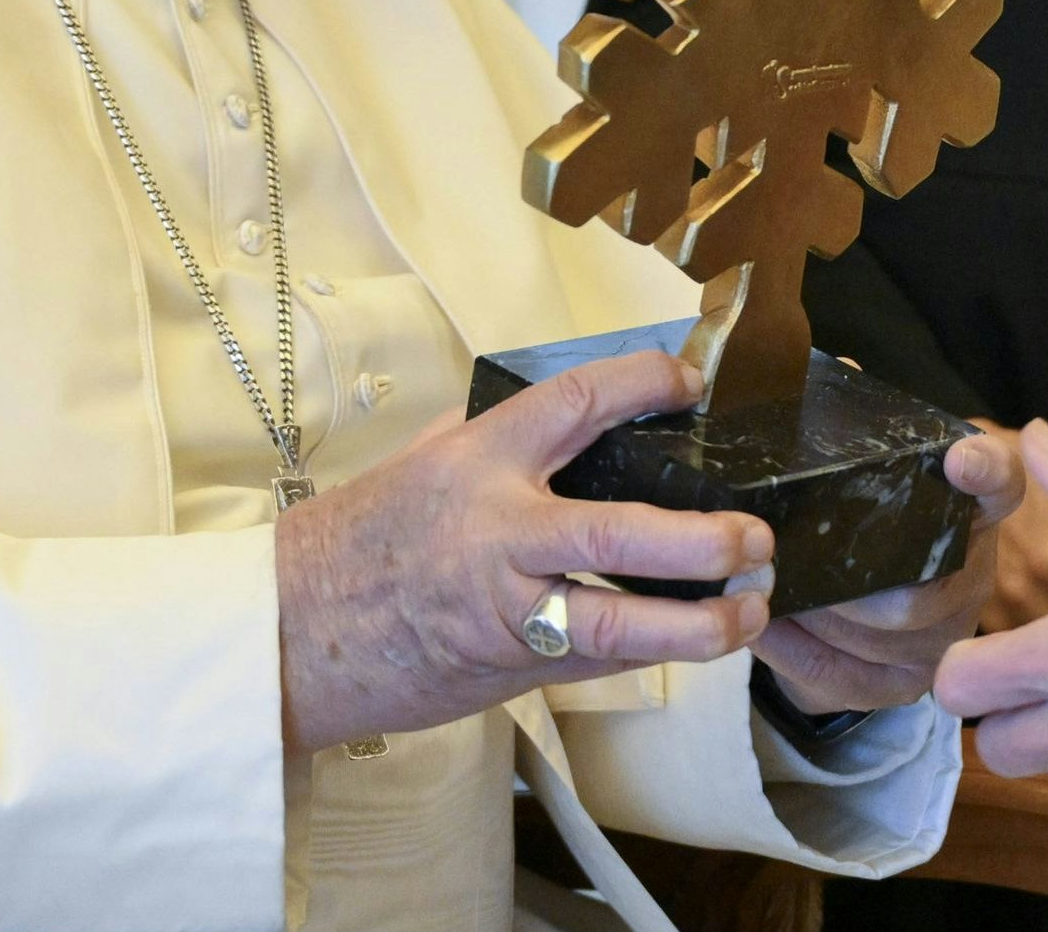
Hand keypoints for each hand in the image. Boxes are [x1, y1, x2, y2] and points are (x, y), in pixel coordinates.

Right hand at [275, 351, 771, 753]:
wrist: (296, 631)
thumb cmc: (362, 539)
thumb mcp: (425, 460)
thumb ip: (499, 434)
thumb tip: (576, 407)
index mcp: (477, 463)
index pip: (575, 404)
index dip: (642, 383)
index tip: (689, 381)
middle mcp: (497, 534)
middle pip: (618, 534)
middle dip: (700, 539)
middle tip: (752, 536)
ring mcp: (507, 609)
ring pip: (618, 624)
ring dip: (697, 624)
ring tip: (751, 611)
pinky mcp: (511, 666)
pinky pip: (597, 660)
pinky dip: (652, 651)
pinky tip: (699, 639)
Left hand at [755, 426, 1024, 712]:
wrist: (857, 611)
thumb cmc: (865, 525)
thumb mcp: (863, 475)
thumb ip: (856, 425)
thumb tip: (840, 370)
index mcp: (970, 511)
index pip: (1002, 485)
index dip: (987, 472)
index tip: (959, 458)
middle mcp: (972, 577)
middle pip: (923, 590)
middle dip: (847, 579)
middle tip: (786, 557)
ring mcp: (945, 637)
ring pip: (882, 638)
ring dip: (815, 613)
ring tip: (761, 586)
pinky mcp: (907, 683)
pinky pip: (847, 676)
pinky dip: (795, 652)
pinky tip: (759, 628)